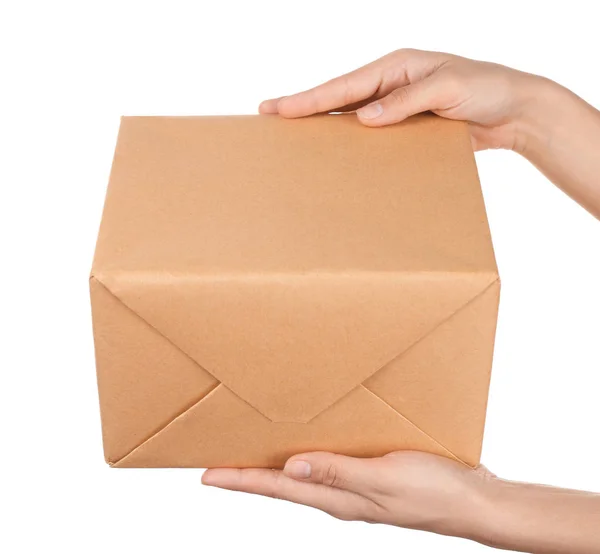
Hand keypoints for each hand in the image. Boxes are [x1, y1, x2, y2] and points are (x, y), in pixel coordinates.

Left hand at [202, 451, 491, 537]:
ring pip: (303, 475)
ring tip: (252, 451)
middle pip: (282, 484)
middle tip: (220, 461)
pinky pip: (328, 466)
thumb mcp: (384, 479)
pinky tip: (308, 444)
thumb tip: (291, 466)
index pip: (277, 488)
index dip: (241, 480)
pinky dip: (308, 456)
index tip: (207, 474)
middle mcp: (339, 495)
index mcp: (338, 498)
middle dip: (249, 474)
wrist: (474, 501)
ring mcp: (354, 488)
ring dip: (274, 466)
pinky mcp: (369, 476)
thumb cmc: (434, 492)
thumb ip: (338, 472)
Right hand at [259, 48, 547, 151]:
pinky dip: (352, 142)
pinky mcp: (406, 126)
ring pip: (351, 116)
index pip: (342, 85)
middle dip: (304, 107)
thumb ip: (406, 101)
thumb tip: (363, 116)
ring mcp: (397, 105)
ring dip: (324, 125)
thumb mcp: (448, 88)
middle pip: (338, 98)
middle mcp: (391, 84)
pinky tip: (337, 154)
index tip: (275, 106)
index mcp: (395, 66)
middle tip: (268, 115)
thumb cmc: (487, 89)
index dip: (306, 98)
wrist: (515, 111)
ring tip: (293, 135)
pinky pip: (372, 135)